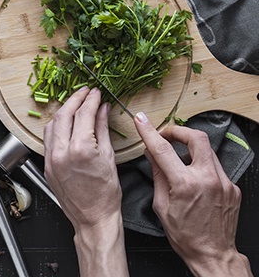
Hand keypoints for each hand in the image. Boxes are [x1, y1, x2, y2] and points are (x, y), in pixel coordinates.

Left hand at [44, 87, 127, 276]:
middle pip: (64, 115)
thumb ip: (103, 129)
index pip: (83, 114)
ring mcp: (51, 159)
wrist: (93, 218)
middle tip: (85, 93)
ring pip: (52, 125)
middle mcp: (61, 152)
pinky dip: (56, 127)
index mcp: (80, 149)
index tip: (96, 93)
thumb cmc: (105, 195)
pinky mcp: (47, 165)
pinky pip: (48, 139)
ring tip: (75, 105)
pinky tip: (65, 123)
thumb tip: (102, 109)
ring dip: (63, 111)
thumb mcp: (109, 157)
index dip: (90, 99)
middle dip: (75, 100)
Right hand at [134, 112, 252, 275]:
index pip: (163, 149)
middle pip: (196, 137)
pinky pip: (215, 167)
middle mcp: (208, 179)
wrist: (213, 253)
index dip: (149, 131)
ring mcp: (224, 182)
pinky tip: (193, 177)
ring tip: (179, 158)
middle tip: (167, 135)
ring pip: (207, 150)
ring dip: (191, 148)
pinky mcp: (233, 188)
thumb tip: (152, 154)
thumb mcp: (161, 206)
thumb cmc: (185, 235)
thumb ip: (158, 175)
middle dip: (179, 131)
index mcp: (186, 184)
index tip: (141, 120)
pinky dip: (201, 166)